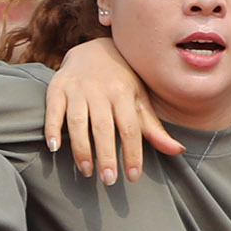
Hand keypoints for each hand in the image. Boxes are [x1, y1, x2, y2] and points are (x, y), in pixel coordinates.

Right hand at [45, 37, 180, 183]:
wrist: (93, 49)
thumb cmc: (121, 82)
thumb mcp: (139, 100)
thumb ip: (153, 128)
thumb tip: (178, 151)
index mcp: (123, 93)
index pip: (130, 128)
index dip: (132, 153)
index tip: (133, 177)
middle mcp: (100, 90)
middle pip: (103, 127)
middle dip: (106, 155)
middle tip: (109, 181)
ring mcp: (77, 89)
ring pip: (77, 121)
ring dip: (81, 148)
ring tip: (87, 171)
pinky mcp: (57, 88)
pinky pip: (53, 110)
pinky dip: (52, 128)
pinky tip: (54, 148)